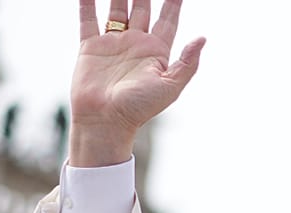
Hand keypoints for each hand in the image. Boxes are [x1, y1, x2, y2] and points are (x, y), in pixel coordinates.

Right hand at [70, 0, 204, 166]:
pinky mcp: (91, 47)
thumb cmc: (138, 109)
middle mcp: (136, 44)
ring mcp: (113, 44)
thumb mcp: (169, 87)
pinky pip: (89, 19)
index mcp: (156, 52)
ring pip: (117, 9)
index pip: (168, 18)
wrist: (104, 122)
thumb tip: (203, 38)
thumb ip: (187, 63)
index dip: (173, 1)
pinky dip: (87, 3)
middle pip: (143, 7)